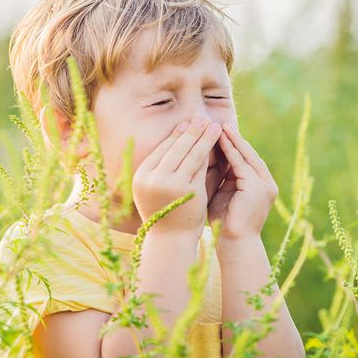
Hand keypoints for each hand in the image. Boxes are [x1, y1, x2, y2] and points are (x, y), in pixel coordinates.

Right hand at [132, 115, 222, 239]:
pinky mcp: (187, 190)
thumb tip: (180, 137)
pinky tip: (217, 143)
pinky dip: (209, 153)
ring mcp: (169, 184)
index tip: (187, 123)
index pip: (161, 150)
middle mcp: (152, 178)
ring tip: (213, 125)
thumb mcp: (158, 188)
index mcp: (141, 176)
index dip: (176, 135)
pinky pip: (199, 166)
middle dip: (190, 131)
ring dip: (203, 137)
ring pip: (189, 154)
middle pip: (175, 148)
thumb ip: (166, 167)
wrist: (171, 240)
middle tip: (201, 117)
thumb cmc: (166, 212)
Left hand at [207, 122, 278, 240]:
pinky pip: (241, 164)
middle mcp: (266, 184)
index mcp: (260, 186)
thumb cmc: (224, 223)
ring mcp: (265, 185)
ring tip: (220, 126)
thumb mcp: (222, 194)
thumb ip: (220, 178)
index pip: (246, 160)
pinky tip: (220, 140)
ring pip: (246, 156)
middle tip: (221, 122)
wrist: (234, 244)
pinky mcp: (258, 187)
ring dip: (233, 140)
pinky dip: (230, 151)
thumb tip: (207, 158)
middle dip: (234, 138)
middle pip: (249, 155)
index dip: (233, 145)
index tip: (219, 131)